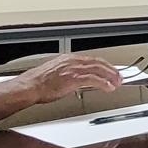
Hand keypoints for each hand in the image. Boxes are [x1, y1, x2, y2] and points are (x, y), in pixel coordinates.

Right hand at [8, 54, 124, 103]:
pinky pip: (93, 80)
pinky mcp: (73, 79)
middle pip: (98, 62)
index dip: (104, 65)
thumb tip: (75, 80)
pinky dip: (103, 83)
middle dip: (110, 70)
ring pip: (98, 70)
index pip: (91, 59)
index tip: (110, 70)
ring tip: (116, 83)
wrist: (29, 87)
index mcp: (68, 59)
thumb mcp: (55, 73)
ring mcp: (73, 69)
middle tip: (118, 77)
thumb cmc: (37, 83)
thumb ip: (67, 73)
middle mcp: (72, 61)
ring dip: (110, 77)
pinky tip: (108, 88)